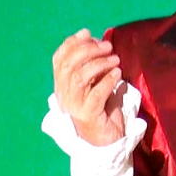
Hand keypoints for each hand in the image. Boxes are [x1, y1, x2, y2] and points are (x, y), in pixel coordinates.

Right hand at [52, 28, 124, 145]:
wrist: (105, 141)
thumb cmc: (102, 109)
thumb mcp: (96, 82)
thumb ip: (92, 63)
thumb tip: (92, 37)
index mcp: (62, 85)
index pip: (58, 59)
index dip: (71, 43)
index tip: (88, 33)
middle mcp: (64, 95)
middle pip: (68, 65)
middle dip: (88, 50)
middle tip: (107, 46)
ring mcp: (74, 106)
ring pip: (80, 78)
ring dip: (99, 64)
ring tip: (115, 60)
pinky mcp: (88, 116)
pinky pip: (95, 94)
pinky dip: (107, 81)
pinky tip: (117, 74)